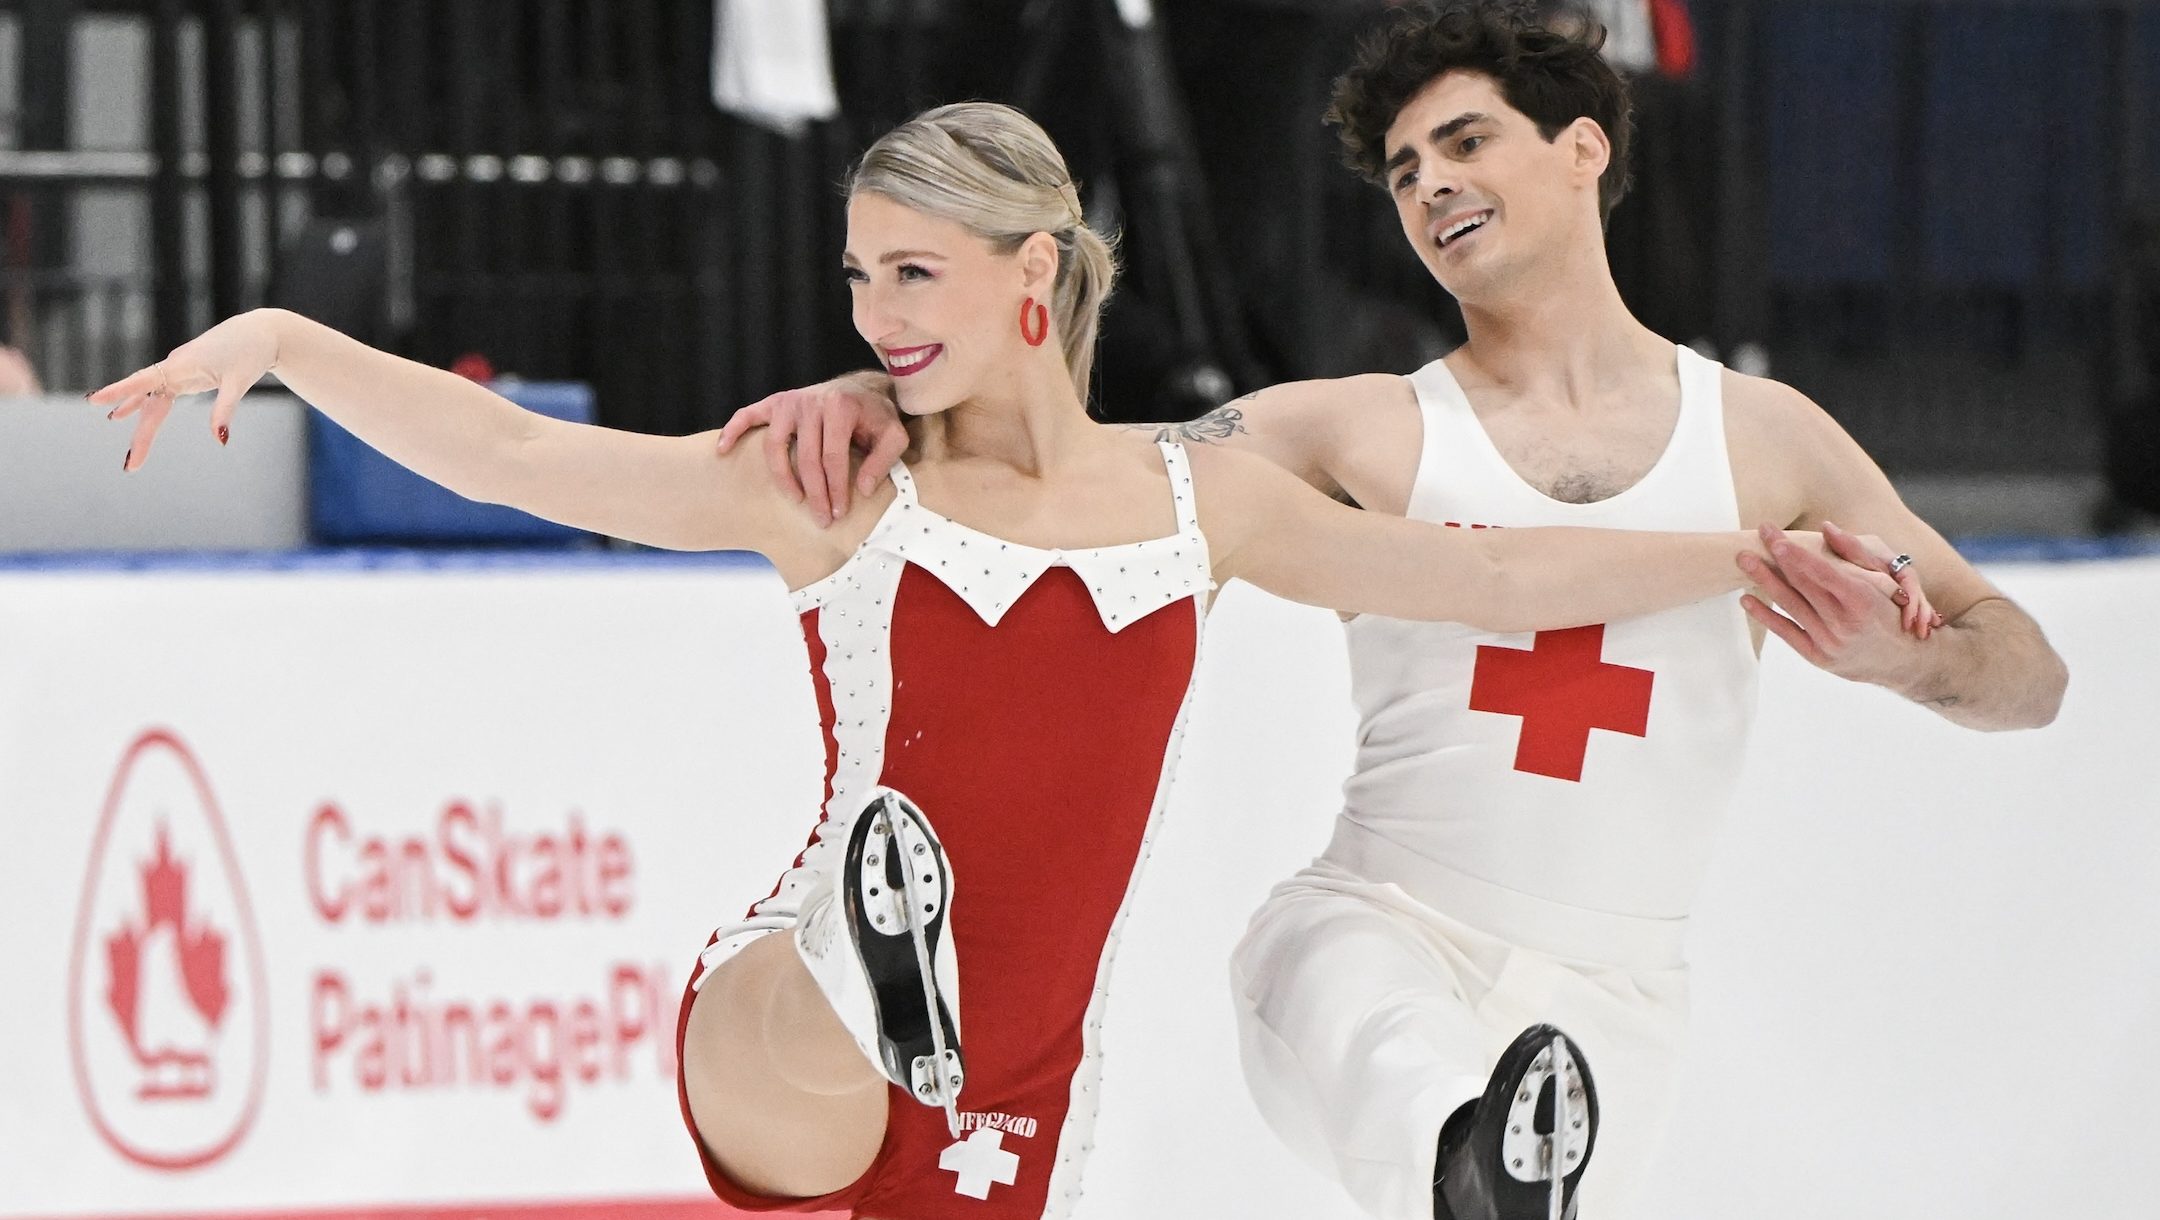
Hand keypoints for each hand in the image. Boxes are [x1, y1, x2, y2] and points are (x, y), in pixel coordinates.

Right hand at [89, 310, 280, 470]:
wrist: (260, 332)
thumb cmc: (250, 353)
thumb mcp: (239, 382)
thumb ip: (225, 410)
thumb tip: (220, 439)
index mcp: (182, 364)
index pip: (143, 380)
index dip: (119, 392)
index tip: (94, 400)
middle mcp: (174, 367)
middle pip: (148, 402)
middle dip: (141, 435)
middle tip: (131, 465)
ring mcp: (178, 370)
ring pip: (151, 399)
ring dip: (140, 424)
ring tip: (131, 453)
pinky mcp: (185, 373)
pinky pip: (159, 393)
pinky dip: (144, 406)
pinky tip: (123, 415)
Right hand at [714, 372, 906, 525]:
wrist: (859, 389)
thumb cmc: (875, 416)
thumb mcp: (893, 434)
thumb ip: (883, 459)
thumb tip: (864, 488)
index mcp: (840, 407)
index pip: (833, 456)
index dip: (836, 488)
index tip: (837, 512)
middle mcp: (811, 401)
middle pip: (806, 457)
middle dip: (814, 492)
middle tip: (820, 519)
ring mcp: (790, 401)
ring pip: (776, 445)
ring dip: (783, 477)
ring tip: (795, 499)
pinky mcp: (775, 402)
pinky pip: (748, 416)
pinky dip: (732, 431)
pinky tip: (723, 450)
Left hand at [1738, 523, 1942, 683]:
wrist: (1906, 661)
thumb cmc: (1894, 613)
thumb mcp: (1886, 581)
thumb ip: (1855, 553)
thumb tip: (1826, 527)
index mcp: (1863, 600)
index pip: (1823, 572)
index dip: (1797, 554)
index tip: (1777, 538)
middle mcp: (1844, 622)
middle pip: (1803, 584)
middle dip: (1777, 557)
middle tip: (1756, 535)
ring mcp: (1829, 641)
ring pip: (1791, 605)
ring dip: (1764, 580)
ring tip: (1744, 560)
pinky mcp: (1818, 656)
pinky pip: (1786, 632)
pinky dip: (1765, 615)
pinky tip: (1746, 599)